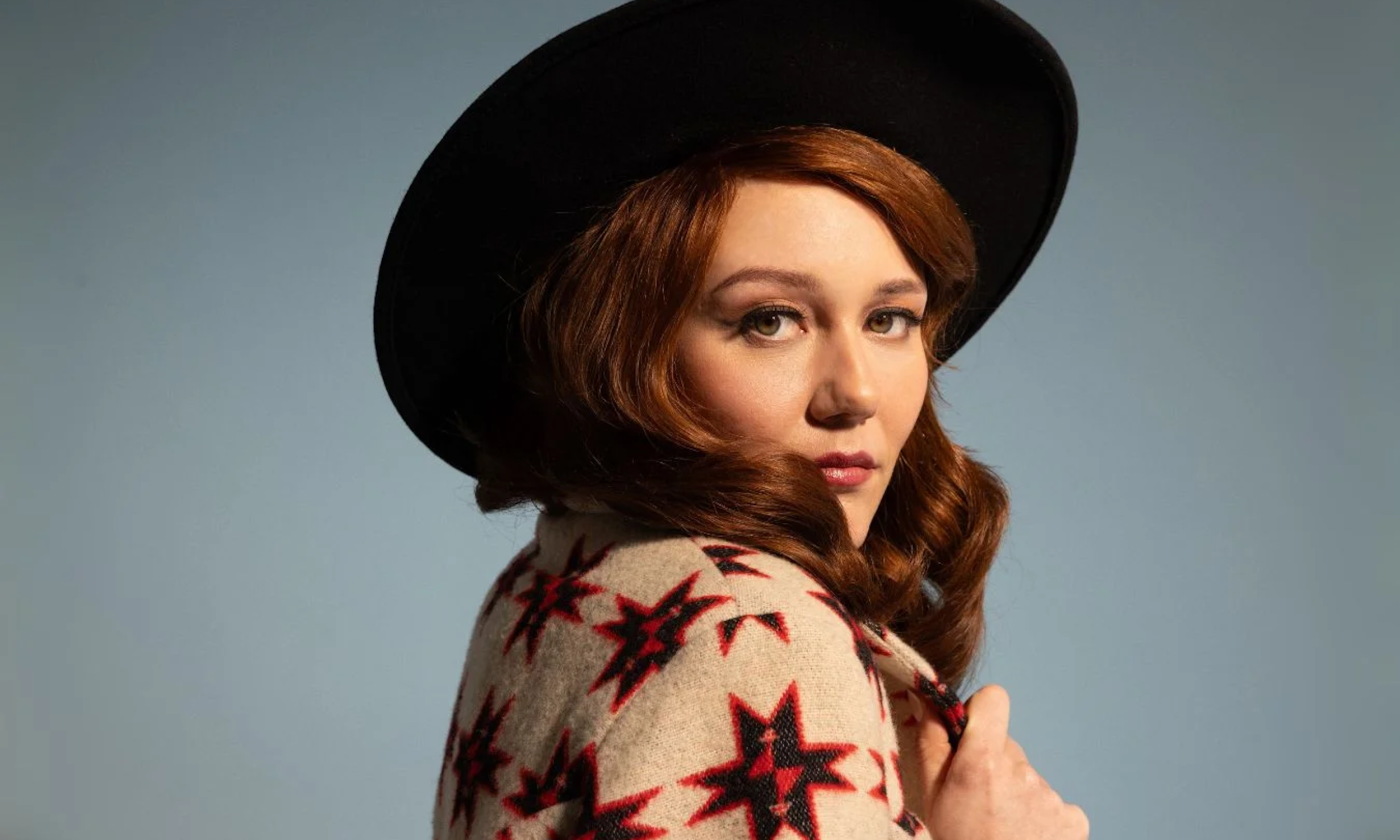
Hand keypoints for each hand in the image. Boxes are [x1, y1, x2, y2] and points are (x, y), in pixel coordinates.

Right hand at [917, 684, 1088, 839]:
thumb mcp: (929, 797)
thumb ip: (931, 743)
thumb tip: (930, 701)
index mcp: (982, 761)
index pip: (994, 699)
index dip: (980, 713)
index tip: (970, 735)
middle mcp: (1021, 772)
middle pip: (1007, 747)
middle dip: (991, 765)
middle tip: (976, 803)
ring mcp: (1051, 796)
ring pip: (1027, 777)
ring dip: (1014, 794)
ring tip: (999, 827)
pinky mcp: (1073, 818)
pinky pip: (1051, 802)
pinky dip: (1038, 817)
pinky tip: (1023, 838)